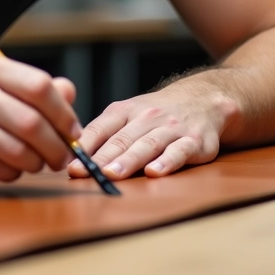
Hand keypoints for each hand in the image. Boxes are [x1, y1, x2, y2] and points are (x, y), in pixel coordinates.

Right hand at [0, 53, 81, 189]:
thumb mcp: (6, 96)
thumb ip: (39, 92)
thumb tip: (68, 92)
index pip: (39, 86)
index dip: (64, 113)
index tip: (73, 132)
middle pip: (32, 122)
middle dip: (56, 146)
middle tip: (62, 158)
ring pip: (19, 150)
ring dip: (35, 163)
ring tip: (33, 163)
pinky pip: (1, 169)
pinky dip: (12, 174)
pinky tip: (4, 167)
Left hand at [67, 82, 237, 179]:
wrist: (203, 99)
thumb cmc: (157, 114)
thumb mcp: (129, 114)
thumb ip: (105, 133)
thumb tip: (72, 156)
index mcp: (126, 111)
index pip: (101, 128)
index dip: (85, 148)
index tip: (70, 166)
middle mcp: (147, 117)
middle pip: (121, 139)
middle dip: (101, 158)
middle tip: (85, 174)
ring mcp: (171, 128)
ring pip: (147, 144)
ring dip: (128, 161)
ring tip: (111, 175)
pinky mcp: (194, 141)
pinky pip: (179, 151)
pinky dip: (167, 161)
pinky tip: (155, 172)